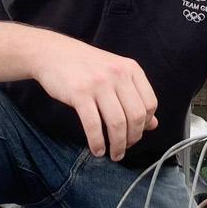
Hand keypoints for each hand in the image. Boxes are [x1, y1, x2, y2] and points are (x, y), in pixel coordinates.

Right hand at [32, 37, 157, 161]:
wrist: (53, 53)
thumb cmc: (87, 67)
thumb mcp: (116, 75)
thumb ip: (135, 97)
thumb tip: (153, 125)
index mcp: (131, 69)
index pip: (149, 104)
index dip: (145, 124)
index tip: (136, 134)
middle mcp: (118, 74)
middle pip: (135, 116)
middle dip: (133, 138)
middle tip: (124, 148)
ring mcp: (99, 83)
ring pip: (117, 123)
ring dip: (117, 145)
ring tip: (114, 154)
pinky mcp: (79, 93)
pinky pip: (93, 124)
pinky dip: (97, 142)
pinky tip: (97, 149)